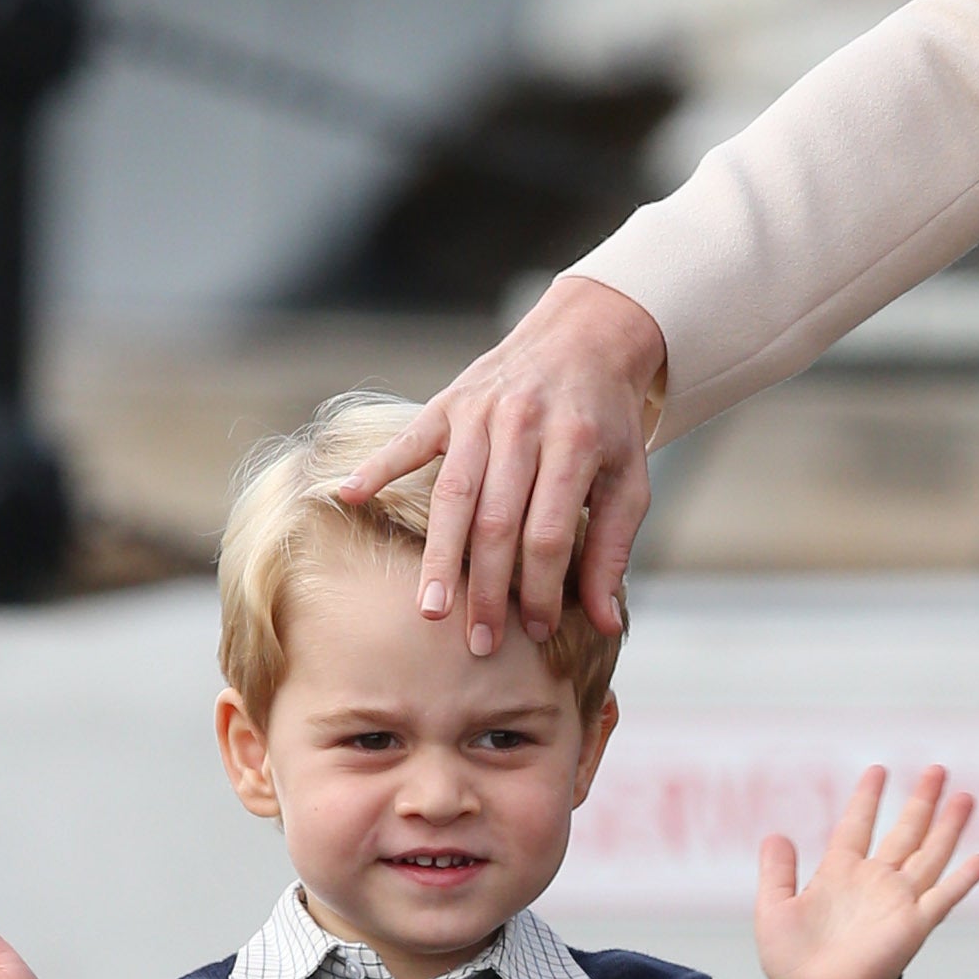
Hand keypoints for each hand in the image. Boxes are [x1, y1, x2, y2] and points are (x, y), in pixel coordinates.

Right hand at [334, 277, 667, 659]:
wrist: (586, 336)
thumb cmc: (607, 421)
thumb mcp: (629, 479)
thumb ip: (613, 549)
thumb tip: (607, 622)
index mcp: (575, 444)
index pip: (549, 532)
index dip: (543, 587)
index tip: (538, 630)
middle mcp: (523, 425)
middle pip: (496, 521)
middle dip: (488, 588)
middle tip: (478, 643)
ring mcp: (481, 411)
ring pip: (452, 493)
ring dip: (440, 555)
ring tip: (430, 608)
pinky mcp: (449, 401)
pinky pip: (408, 440)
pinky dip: (377, 467)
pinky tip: (349, 498)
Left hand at [756, 765, 978, 978]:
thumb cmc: (790, 962)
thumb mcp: (773, 908)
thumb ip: (776, 871)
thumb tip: (777, 835)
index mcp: (839, 874)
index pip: (857, 825)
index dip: (868, 798)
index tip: (879, 770)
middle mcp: (874, 883)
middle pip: (904, 832)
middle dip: (921, 801)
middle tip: (937, 769)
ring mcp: (896, 903)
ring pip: (929, 855)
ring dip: (948, 827)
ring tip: (965, 797)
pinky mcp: (913, 926)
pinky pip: (943, 897)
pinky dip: (962, 879)